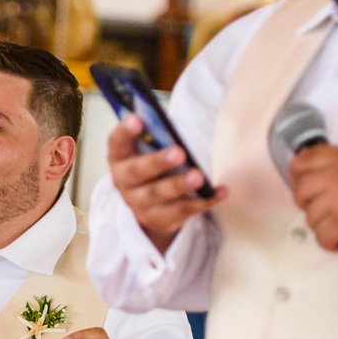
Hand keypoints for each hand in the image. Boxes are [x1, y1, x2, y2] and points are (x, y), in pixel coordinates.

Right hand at [107, 115, 227, 254]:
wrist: (147, 206)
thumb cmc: (151, 168)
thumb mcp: (146, 151)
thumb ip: (155, 138)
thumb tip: (174, 127)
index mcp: (120, 158)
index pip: (117, 142)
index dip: (125, 131)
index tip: (137, 119)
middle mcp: (124, 182)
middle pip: (138, 172)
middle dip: (158, 162)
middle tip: (179, 153)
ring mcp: (140, 204)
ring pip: (159, 195)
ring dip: (180, 185)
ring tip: (199, 176)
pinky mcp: (160, 219)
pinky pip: (183, 210)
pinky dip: (204, 201)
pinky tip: (220, 191)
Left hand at [287, 145, 337, 251]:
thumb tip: (321, 175)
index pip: (302, 161)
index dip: (297, 174)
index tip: (300, 182)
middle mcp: (335, 176)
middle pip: (300, 191)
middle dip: (308, 203)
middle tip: (323, 210)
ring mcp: (336, 200)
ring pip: (311, 217)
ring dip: (324, 225)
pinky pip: (321, 238)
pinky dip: (332, 243)